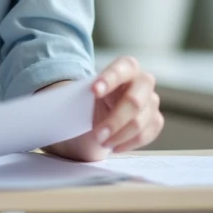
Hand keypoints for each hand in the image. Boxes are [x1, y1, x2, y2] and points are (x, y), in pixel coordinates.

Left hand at [40, 56, 163, 161]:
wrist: (91, 117)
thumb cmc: (85, 102)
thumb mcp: (77, 96)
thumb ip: (75, 95)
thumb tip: (57, 105)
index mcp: (125, 67)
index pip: (124, 67)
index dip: (110, 78)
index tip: (93, 91)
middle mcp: (142, 82)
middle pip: (135, 101)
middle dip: (116, 120)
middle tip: (97, 134)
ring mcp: (151, 101)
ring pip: (142, 120)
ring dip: (121, 135)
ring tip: (103, 142)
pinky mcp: (154, 119)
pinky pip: (149, 133)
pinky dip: (130, 142)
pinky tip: (115, 146)